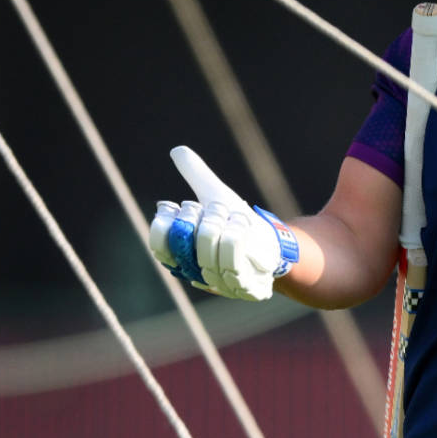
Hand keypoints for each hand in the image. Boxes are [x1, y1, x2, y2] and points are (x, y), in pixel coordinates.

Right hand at [148, 146, 298, 300]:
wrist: (275, 245)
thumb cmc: (240, 223)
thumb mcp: (217, 196)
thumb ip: (196, 176)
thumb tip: (177, 150)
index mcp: (183, 257)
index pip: (161, 247)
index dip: (166, 224)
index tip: (175, 205)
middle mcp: (197, 274)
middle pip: (185, 239)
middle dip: (200, 215)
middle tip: (217, 212)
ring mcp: (219, 283)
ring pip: (207, 241)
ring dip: (221, 220)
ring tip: (232, 218)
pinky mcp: (243, 287)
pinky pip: (232, 251)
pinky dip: (236, 231)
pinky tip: (241, 226)